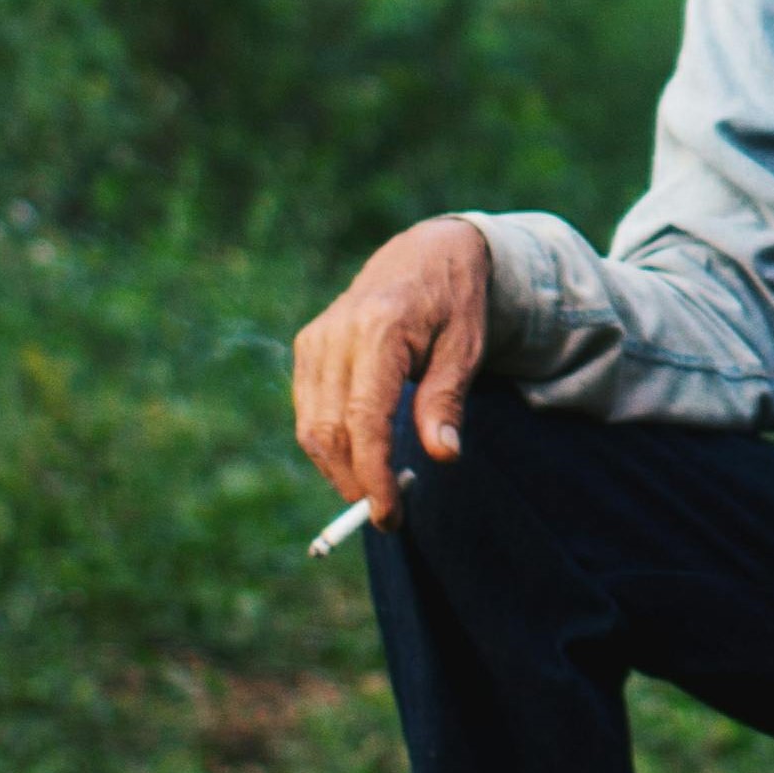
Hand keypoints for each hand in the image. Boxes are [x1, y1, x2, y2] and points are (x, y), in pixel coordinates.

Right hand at [291, 217, 490, 526]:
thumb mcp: (465, 351)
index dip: (371, 474)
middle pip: (327, 429)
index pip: (364, 419)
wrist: (426, 256)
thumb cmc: (454, 304)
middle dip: (353, 482)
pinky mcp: (307, 348)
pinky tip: (362, 462)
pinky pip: (309, 410)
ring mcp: (315, 341)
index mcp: (377, 330)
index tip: (388, 515)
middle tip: (388, 516)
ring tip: (378, 493)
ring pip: (311, 426)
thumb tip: (442, 456)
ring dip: (339, 469)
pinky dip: (331, 445)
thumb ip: (446, 402)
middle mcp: (335, 335)